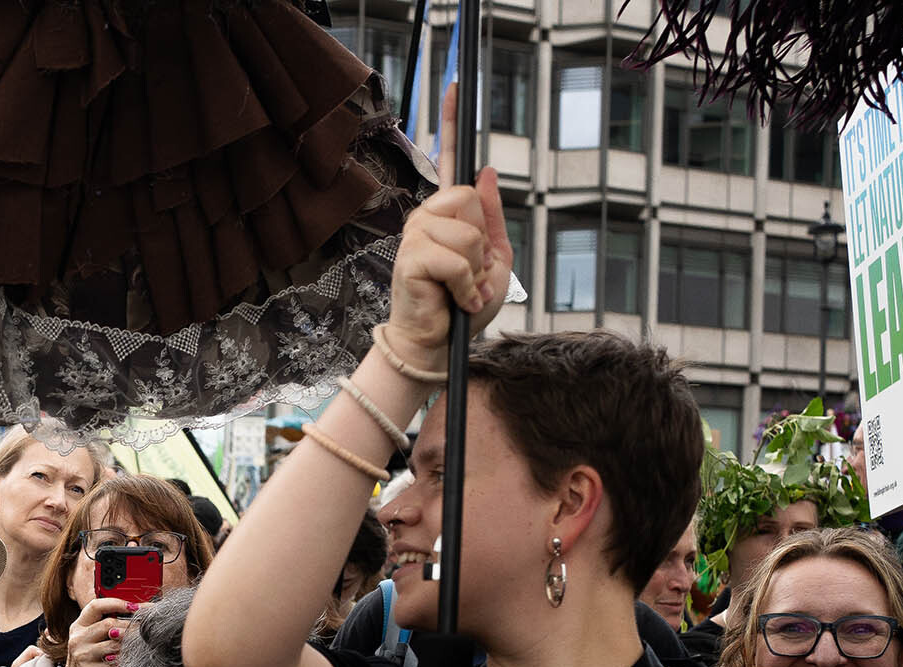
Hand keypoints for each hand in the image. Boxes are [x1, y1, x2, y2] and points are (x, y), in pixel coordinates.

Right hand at [55, 597, 132, 666]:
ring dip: (129, 647)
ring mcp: (82, 656)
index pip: (95, 606)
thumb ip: (104, 627)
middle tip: (146, 631)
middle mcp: (77, 639)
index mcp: (78, 627)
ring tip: (137, 650)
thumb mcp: (89, 641)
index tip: (135, 606)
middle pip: (109, 624)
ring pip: (115, 645)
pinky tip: (128, 666)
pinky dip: (125, 664)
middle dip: (130, 627)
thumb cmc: (88, 664)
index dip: (116, 603)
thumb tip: (136, 613)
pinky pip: (115, 664)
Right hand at [379, 84, 513, 361]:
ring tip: (462, 289)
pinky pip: (457, 260)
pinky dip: (466, 286)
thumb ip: (491, 218)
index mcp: (446, 214)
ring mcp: (414, 235)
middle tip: (470, 272)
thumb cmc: (461, 306)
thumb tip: (485, 171)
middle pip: (470, 199)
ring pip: (468, 233)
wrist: (436, 344)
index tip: (454, 86)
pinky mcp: (409, 258)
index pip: (448, 161)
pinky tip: (456, 299)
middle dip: (482, 242)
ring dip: (476, 269)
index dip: (451, 123)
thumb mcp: (493, 260)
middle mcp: (425, 217)